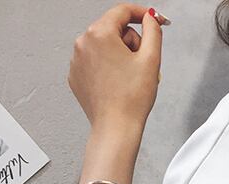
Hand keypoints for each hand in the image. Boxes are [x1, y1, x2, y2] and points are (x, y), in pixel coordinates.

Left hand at [69, 4, 164, 131]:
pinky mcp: (76, 75)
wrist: (116, 127)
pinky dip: (108, 69)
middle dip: (131, 43)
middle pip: (114, 29)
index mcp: (100, 33)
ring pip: (104, 46)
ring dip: (119, 57)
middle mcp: (83, 42)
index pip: (123, 11)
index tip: (153, 19)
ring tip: (128, 78)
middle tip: (140, 65)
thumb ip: (153, 31)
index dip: (142, 14)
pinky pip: (95, 62)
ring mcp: (76, 59)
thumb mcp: (151, 59)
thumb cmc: (131, 99)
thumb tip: (150, 18)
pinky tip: (117, 84)